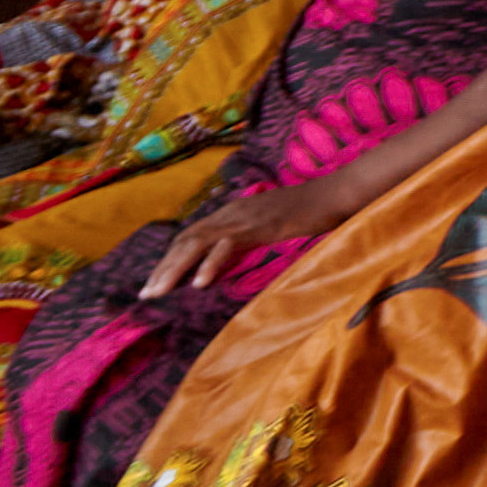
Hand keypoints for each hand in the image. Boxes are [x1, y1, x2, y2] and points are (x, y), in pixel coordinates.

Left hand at [141, 180, 346, 301]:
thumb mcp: (273, 225)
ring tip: (159, 292)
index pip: (191, 236)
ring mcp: (245, 216)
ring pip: (198, 241)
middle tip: (147, 294)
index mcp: (233, 213)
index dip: (171, 259)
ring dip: (175, 268)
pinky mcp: (260, 224)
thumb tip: (229, 260)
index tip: (156, 283)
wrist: (339, 192)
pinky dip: (211, 264)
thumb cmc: (314, 211)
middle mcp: (232, 212)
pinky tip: (200, 283)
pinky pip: (228, 245)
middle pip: (186, 239)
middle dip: (164, 267)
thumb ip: (250, 237)